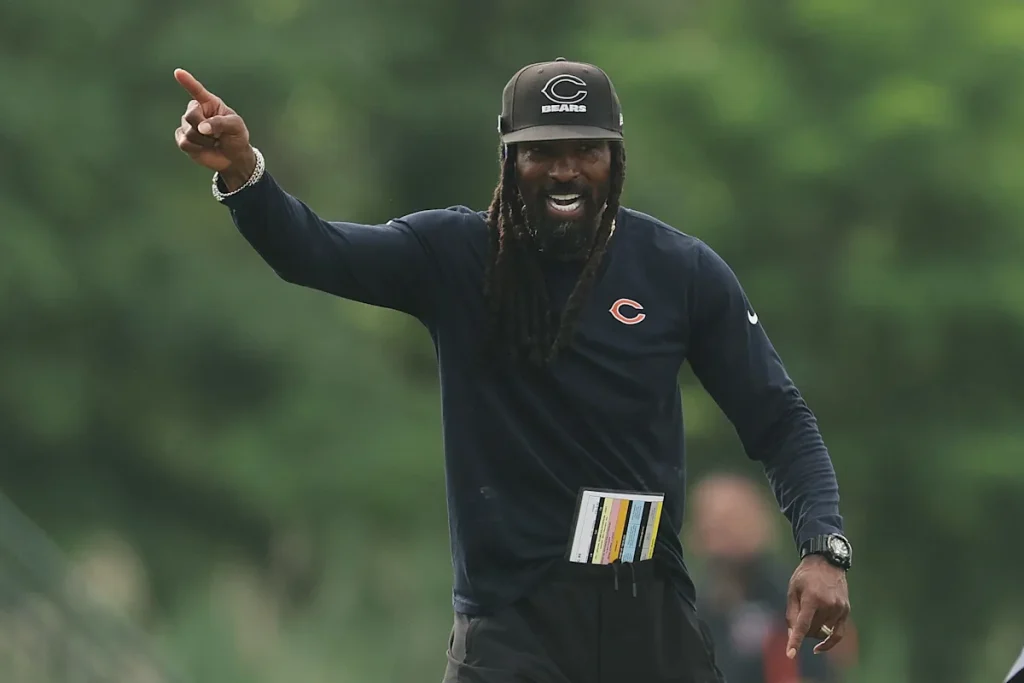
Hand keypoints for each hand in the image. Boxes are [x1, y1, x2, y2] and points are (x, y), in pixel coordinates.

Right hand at [173, 68, 255, 187]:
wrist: (233, 157)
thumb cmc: (236, 137)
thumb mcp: (235, 127)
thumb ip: (219, 123)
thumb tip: (201, 128)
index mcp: (210, 103)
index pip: (197, 90)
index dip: (188, 82)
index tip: (178, 72)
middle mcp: (197, 111)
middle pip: (190, 115)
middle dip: (204, 127)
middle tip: (217, 135)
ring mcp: (188, 125)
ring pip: (188, 131)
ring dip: (205, 140)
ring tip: (214, 141)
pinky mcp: (183, 139)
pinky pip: (184, 143)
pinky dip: (197, 148)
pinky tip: (205, 148)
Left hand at [784, 554, 849, 658]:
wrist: (827, 561)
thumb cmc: (805, 576)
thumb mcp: (793, 590)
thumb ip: (791, 614)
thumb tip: (792, 635)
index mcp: (812, 598)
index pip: (803, 625)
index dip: (795, 641)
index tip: (790, 654)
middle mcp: (828, 605)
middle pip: (812, 630)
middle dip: (802, 630)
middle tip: (798, 617)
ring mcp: (839, 608)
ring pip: (822, 632)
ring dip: (813, 630)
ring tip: (809, 614)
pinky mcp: (846, 611)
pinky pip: (838, 634)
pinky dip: (828, 642)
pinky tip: (819, 647)